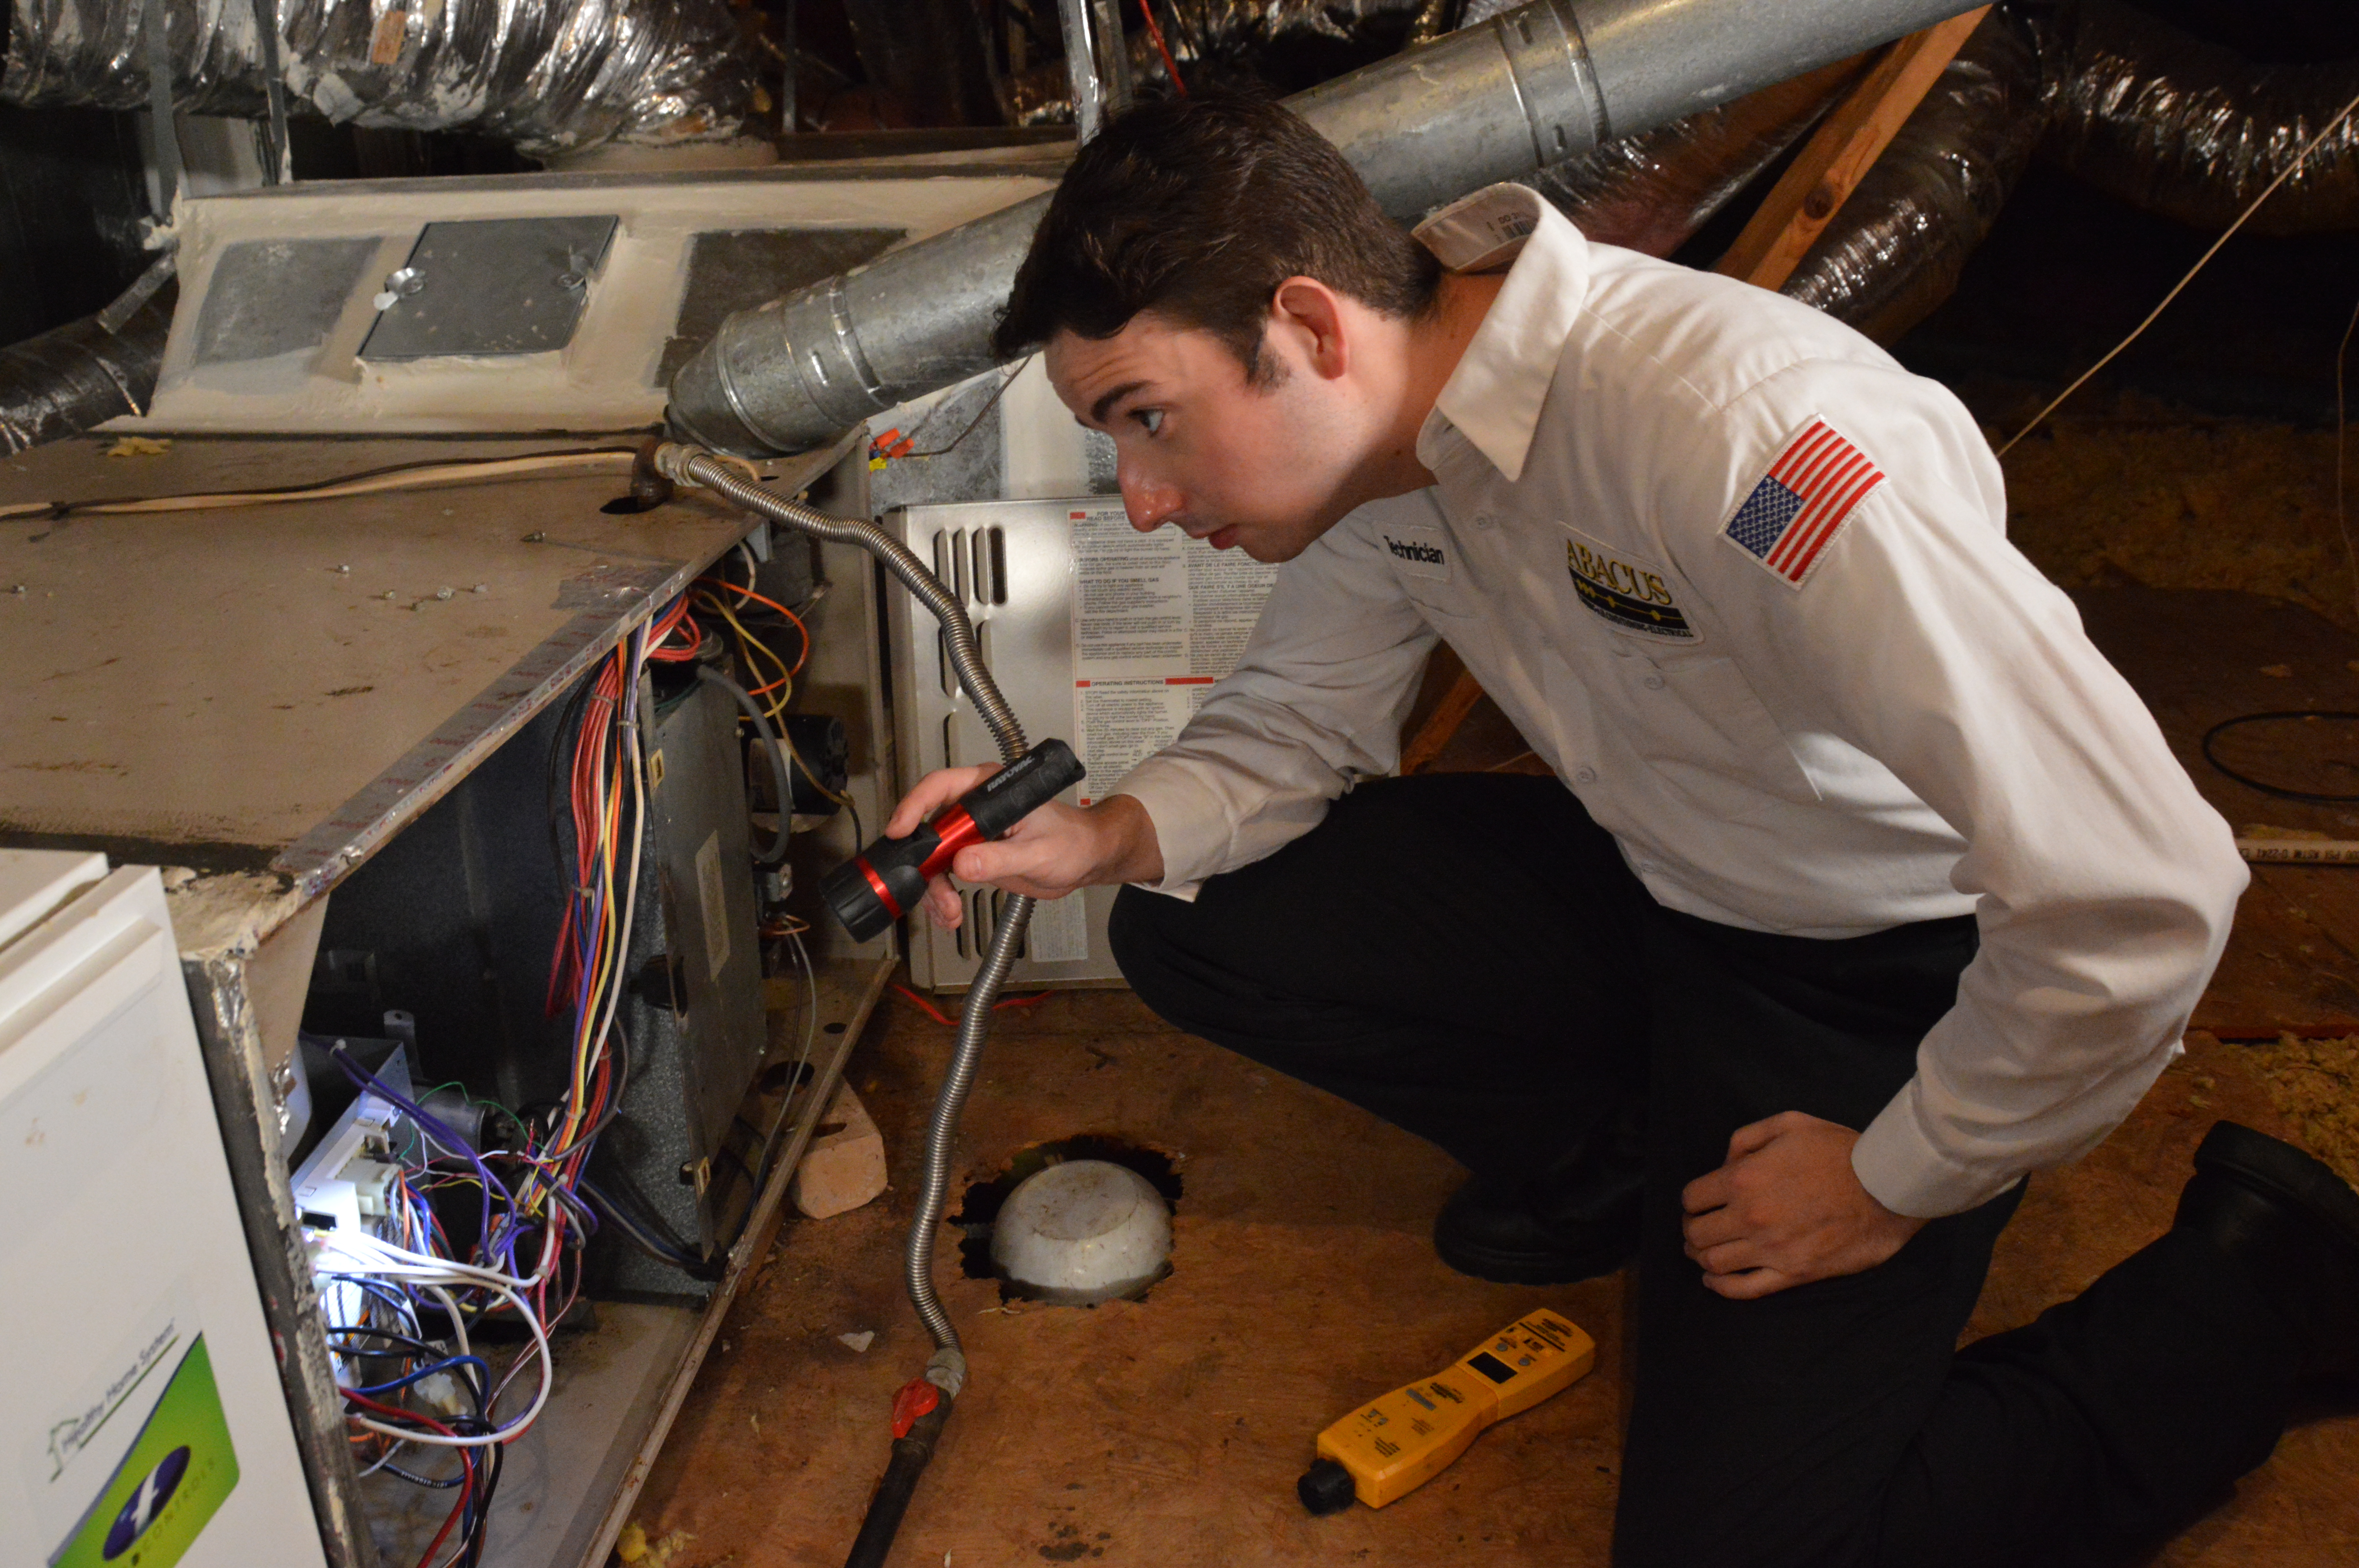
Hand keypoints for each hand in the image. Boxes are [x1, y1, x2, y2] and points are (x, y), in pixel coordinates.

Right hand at [883, 766, 1163, 928]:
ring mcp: (970, 834)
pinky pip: (945, 876)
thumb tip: (964, 863)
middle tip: (938, 893)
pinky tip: (950, 914)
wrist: (1086, 860)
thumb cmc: (1073, 842)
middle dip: (925, 865)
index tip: (900, 830)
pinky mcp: (972, 856)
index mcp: (989, 790)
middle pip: (929, 829)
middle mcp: (974, 808)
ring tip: (950, 912)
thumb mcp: (1039, 852)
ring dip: (934, 889)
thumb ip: (1001, 858)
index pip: (940, 787)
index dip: (914, 806)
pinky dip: (942, 898)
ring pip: (932, 858)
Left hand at [1679, 1111, 1923, 1299]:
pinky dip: (1721, 1287)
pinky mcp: (1794, 1273)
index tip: (1699, 1203)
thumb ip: (1746, 1139)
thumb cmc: (1839, 1151)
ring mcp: (1771, 1249)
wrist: (1887, 1186)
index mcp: (1744, 1178)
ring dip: (1701, 1257)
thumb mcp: (1789, 1124)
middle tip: (1697, 1228)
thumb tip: (1725, 1164)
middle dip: (1692, 1230)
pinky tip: (1713, 1280)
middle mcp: (1750, 1217)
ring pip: (1714, 1262)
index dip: (1692, 1201)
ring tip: (1702, 1252)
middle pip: (1697, 1233)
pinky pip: (1745, 1289)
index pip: (1693, 1198)